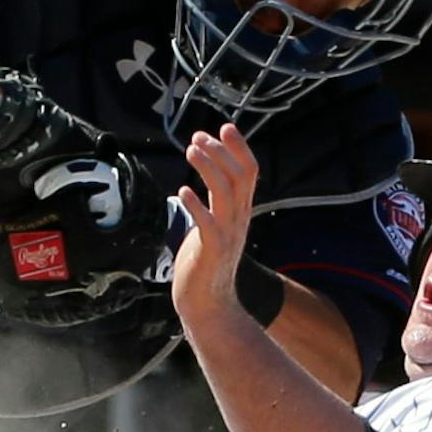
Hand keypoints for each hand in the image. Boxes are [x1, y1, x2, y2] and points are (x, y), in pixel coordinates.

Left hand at [170, 128, 259, 327]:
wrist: (207, 304)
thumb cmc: (205, 264)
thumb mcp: (213, 227)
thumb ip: (213, 205)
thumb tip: (201, 182)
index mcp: (240, 212)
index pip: (249, 172)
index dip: (239, 148)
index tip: (224, 127)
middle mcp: (238, 219)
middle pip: (240, 176)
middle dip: (221, 151)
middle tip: (198, 137)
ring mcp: (227, 235)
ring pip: (225, 192)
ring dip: (208, 168)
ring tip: (190, 150)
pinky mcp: (211, 251)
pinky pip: (208, 224)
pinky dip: (196, 205)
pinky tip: (182, 191)